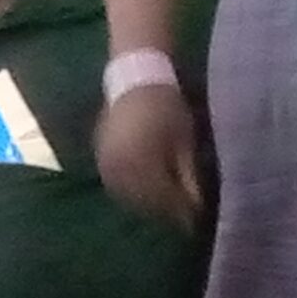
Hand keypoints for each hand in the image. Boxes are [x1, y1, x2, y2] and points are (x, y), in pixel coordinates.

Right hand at [94, 85, 203, 230]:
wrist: (134, 79)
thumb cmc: (165, 107)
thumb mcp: (183, 141)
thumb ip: (187, 176)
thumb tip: (196, 205)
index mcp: (141, 164)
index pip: (164, 199)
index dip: (182, 211)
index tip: (196, 218)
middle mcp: (118, 169)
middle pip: (144, 202)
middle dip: (164, 210)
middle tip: (183, 216)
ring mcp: (105, 165)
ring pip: (127, 195)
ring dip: (146, 203)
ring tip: (165, 205)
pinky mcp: (99, 159)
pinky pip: (115, 183)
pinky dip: (132, 191)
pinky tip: (145, 190)